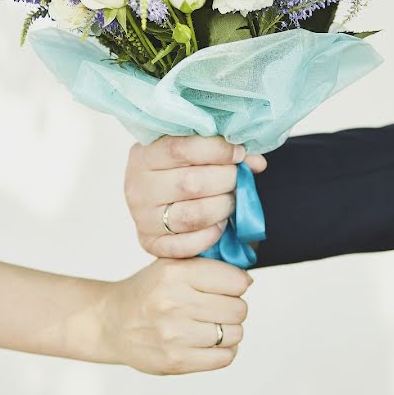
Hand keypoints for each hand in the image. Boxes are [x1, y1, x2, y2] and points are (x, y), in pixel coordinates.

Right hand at [100, 258, 251, 374]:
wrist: (111, 322)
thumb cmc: (146, 292)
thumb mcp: (171, 265)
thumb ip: (207, 264)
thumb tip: (246, 277)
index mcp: (175, 273)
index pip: (236, 280)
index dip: (237, 283)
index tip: (229, 286)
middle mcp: (173, 303)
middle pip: (239, 309)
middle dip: (234, 307)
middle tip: (218, 306)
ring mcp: (174, 334)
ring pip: (235, 333)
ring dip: (229, 329)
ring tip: (210, 324)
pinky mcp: (176, 360)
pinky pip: (224, 357)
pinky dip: (223, 349)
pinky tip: (207, 340)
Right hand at [124, 136, 266, 258]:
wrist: (155, 197)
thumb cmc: (178, 169)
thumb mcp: (191, 151)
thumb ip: (221, 152)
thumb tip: (256, 163)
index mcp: (144, 155)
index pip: (180, 149)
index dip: (217, 150)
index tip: (238, 154)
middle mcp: (137, 187)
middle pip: (191, 184)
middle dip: (226, 181)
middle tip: (238, 179)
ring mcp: (142, 218)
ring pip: (193, 216)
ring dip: (222, 208)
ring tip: (230, 200)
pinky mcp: (151, 243)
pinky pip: (187, 245)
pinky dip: (211, 235)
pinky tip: (219, 224)